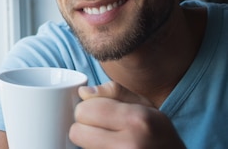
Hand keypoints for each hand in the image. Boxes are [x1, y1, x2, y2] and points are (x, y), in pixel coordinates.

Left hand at [69, 81, 185, 148]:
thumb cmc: (157, 132)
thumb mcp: (144, 104)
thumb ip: (113, 91)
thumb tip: (84, 92)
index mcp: (135, 120)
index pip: (85, 110)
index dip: (87, 108)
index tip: (97, 110)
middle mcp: (128, 144)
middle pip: (76, 132)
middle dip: (84, 126)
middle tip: (100, 126)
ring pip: (80, 146)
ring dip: (87, 140)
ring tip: (107, 138)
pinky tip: (108, 146)